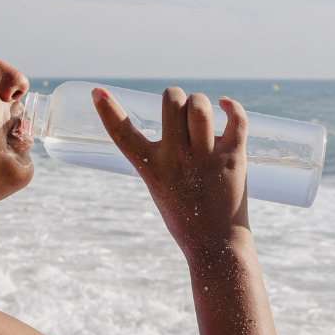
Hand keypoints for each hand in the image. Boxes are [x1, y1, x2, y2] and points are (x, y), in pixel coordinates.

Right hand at [92, 86, 250, 256]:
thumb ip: (160, 154)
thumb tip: (175, 113)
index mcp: (152, 167)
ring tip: (201, 113)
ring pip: (200, 106)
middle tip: (178, 110)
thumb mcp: (158, 184)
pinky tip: (224, 104)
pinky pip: (237, 119)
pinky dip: (231, 106)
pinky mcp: (233, 157)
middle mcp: (177, 158)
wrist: (215, 243)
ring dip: (199, 102)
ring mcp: (206, 157)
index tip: (97, 91)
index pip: (122, 134)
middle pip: (172, 102)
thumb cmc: (184, 214)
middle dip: (174, 97)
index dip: (107, 110)